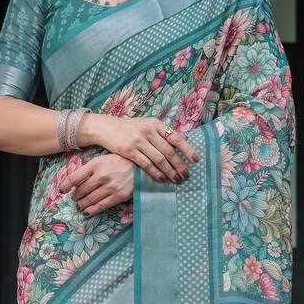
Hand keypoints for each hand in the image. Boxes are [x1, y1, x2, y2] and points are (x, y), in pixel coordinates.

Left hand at [59, 153, 133, 214]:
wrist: (141, 166)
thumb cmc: (120, 161)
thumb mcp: (103, 159)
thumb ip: (90, 168)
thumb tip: (75, 180)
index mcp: (96, 164)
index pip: (74, 177)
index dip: (65, 185)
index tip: (62, 190)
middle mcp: (102, 176)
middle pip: (81, 190)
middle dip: (76, 196)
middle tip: (75, 198)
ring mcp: (110, 187)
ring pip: (90, 199)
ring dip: (82, 204)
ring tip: (80, 205)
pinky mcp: (118, 196)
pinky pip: (101, 206)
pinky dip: (92, 210)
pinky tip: (87, 211)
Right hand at [81, 113, 198, 182]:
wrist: (107, 127)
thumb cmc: (130, 128)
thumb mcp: (147, 125)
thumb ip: (160, 134)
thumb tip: (178, 146)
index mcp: (156, 124)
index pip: (176, 137)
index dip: (187, 149)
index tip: (196, 160)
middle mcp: (149, 131)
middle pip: (169, 151)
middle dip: (179, 165)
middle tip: (186, 175)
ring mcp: (139, 141)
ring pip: (159, 160)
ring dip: (169, 171)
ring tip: (176, 179)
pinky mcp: (130, 150)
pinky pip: (147, 165)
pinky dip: (156, 173)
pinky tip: (162, 179)